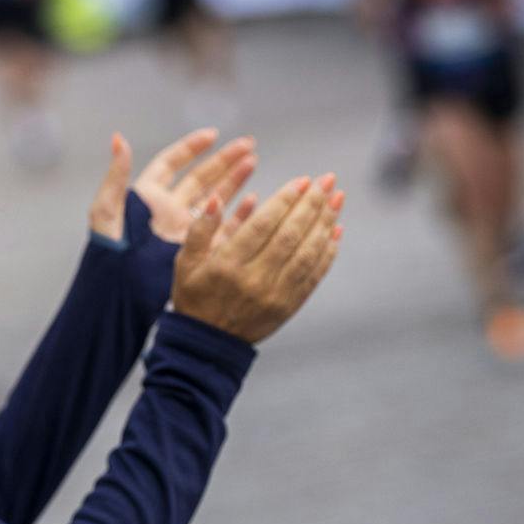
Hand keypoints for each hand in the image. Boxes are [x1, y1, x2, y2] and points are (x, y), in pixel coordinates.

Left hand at [88, 130, 259, 245]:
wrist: (118, 292)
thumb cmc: (106, 253)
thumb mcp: (106, 211)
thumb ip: (116, 176)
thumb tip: (117, 139)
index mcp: (148, 197)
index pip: (171, 164)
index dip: (191, 148)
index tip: (213, 135)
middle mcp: (168, 210)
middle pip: (200, 178)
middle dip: (223, 160)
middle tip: (248, 144)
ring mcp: (183, 229)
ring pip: (214, 199)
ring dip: (234, 180)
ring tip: (253, 162)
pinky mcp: (196, 249)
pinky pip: (221, 229)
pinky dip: (238, 215)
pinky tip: (253, 201)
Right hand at [171, 172, 345, 342]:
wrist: (208, 344)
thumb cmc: (195, 296)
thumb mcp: (186, 262)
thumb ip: (201, 229)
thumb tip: (216, 197)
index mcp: (227, 265)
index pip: (263, 225)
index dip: (285, 200)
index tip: (303, 180)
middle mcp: (253, 279)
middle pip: (290, 236)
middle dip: (311, 205)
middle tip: (328, 180)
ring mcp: (274, 295)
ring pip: (306, 254)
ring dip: (325, 224)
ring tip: (337, 199)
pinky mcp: (288, 307)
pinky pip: (312, 277)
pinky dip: (327, 253)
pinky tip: (335, 231)